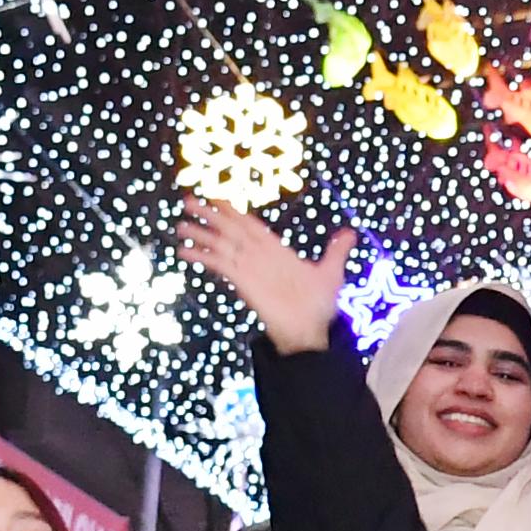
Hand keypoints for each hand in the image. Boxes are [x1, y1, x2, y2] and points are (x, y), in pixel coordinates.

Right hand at [183, 199, 353, 353]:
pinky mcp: (242, 281)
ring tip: (180, 225)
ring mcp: (249, 268)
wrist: (309, 331)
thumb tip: (350, 233)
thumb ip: (337, 251)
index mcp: (277, 251)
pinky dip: (202, 257)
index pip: (251, 226)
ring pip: (221, 245)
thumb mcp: (331, 273)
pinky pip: (220, 265)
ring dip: (201, 234)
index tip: (217, 198)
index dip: (235, 212)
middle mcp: (259, 257)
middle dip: (210, 215)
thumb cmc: (319, 306)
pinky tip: (185, 252)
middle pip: (231, 230)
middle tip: (189, 201)